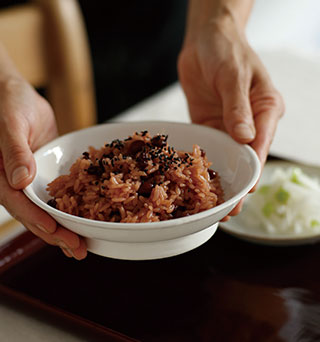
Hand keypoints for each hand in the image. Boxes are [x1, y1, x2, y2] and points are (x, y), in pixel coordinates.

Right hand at [0, 76, 86, 258]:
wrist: (16, 95)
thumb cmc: (7, 104)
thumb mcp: (11, 123)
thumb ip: (14, 150)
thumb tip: (20, 180)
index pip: (19, 204)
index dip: (38, 219)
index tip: (57, 231)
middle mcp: (13, 184)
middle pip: (34, 215)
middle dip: (56, 233)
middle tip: (78, 249)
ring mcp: (30, 182)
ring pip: (46, 211)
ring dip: (63, 229)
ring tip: (81, 247)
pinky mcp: (44, 176)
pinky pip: (56, 196)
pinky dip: (67, 211)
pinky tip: (81, 223)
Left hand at [178, 5, 283, 218]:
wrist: (205, 39)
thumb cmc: (226, 49)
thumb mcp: (233, 75)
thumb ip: (238, 107)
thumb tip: (245, 138)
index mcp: (265, 110)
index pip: (262, 146)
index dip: (253, 170)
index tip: (245, 192)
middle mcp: (249, 122)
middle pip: (244, 158)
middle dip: (237, 184)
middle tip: (227, 210)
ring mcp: (228, 126)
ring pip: (225, 158)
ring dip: (219, 180)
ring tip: (209, 204)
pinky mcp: (209, 125)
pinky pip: (206, 148)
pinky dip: (200, 164)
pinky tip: (194, 181)